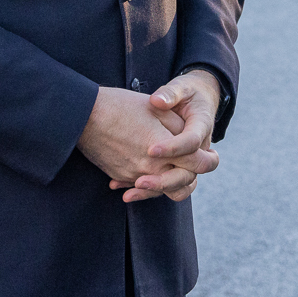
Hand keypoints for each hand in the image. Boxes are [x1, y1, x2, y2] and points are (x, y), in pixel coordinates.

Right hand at [78, 76, 220, 204]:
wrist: (84, 116)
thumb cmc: (122, 106)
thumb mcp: (157, 110)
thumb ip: (179, 128)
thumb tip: (193, 140)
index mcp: (166, 150)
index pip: (198, 163)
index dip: (209, 159)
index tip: (213, 154)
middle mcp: (152, 168)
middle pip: (183, 182)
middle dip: (193, 174)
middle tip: (199, 164)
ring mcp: (135, 175)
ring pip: (163, 189)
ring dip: (172, 182)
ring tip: (178, 169)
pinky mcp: (121, 176)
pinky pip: (141, 185)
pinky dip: (149, 181)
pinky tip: (150, 170)